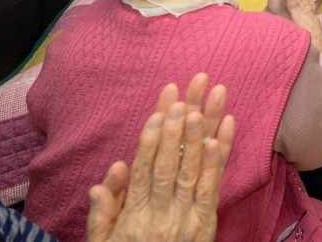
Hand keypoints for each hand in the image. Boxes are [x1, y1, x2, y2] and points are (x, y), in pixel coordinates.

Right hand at [87, 74, 233, 241]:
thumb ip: (102, 212)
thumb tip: (112, 169)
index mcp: (133, 214)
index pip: (142, 169)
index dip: (150, 139)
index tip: (158, 112)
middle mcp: (159, 213)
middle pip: (168, 164)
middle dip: (175, 129)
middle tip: (182, 98)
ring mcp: (184, 218)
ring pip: (191, 170)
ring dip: (198, 135)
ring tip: (203, 107)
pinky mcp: (205, 224)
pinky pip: (211, 189)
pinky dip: (216, 162)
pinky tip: (219, 137)